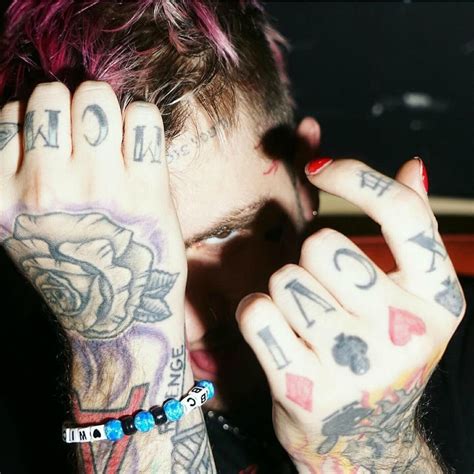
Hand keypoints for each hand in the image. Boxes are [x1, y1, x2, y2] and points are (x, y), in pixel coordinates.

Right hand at [0, 81, 213, 471]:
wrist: (119, 317)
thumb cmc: (73, 270)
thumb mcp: (20, 227)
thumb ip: (17, 171)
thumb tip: (36, 111)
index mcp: (4, 196)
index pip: (10, 113)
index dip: (38, 119)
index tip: (58, 138)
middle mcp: (45, 186)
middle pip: (53, 94)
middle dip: (72, 105)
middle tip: (90, 130)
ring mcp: (98, 186)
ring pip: (96, 96)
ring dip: (106, 107)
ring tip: (114, 133)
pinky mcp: (147, 190)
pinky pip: (143, 117)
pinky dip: (142, 119)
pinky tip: (140, 141)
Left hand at [236, 158, 465, 471]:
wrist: (362, 439)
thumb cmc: (378, 349)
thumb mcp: (407, 294)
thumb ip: (410, 228)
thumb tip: (414, 165)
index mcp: (438, 299)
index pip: (401, 212)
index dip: (354, 176)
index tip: (316, 168)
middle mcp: (406, 331)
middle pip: (323, 246)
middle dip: (310, 261)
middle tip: (321, 292)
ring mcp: (358, 367)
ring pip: (285, 280)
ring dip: (284, 294)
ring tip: (305, 323)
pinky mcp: (307, 391)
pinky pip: (256, 314)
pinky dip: (255, 315)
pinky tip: (276, 335)